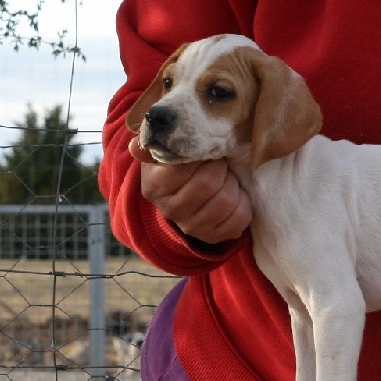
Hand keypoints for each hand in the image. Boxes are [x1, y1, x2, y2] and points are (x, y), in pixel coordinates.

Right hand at [129, 136, 251, 243]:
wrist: (187, 196)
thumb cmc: (180, 166)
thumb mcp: (166, 151)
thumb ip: (156, 144)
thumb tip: (136, 147)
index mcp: (154, 186)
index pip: (183, 167)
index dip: (201, 155)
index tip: (203, 152)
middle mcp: (170, 210)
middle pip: (209, 182)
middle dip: (220, 168)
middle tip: (218, 164)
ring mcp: (192, 227)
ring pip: (227, 200)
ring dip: (233, 184)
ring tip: (225, 180)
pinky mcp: (213, 237)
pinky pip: (241, 217)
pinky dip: (243, 202)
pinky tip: (234, 196)